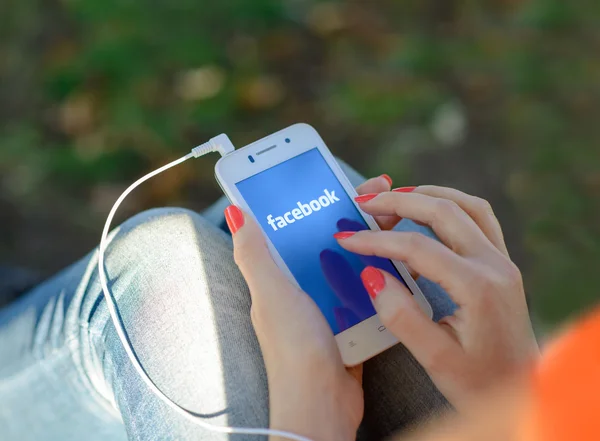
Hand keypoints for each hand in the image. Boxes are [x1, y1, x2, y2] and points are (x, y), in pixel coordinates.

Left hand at [226, 175, 392, 439]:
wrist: (323, 405)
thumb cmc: (294, 350)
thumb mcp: (274, 295)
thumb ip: (256, 255)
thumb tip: (234, 210)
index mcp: (277, 276)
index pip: (290, 224)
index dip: (307, 197)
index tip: (330, 173)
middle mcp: (299, 286)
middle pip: (325, 238)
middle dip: (349, 212)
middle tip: (379, 193)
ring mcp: (326, 303)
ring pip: (349, 260)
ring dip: (368, 239)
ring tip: (394, 217)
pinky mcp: (349, 319)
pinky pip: (365, 287)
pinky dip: (378, 271)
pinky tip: (398, 257)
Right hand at [336, 186, 538, 409]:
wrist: (523, 390)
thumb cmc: (479, 382)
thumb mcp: (435, 359)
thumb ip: (401, 316)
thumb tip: (372, 275)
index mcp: (477, 287)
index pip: (417, 248)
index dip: (376, 240)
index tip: (346, 238)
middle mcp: (495, 265)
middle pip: (444, 212)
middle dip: (399, 201)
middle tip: (364, 202)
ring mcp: (502, 261)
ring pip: (466, 206)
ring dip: (428, 195)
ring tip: (393, 197)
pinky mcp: (502, 264)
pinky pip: (479, 218)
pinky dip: (450, 206)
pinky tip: (427, 212)